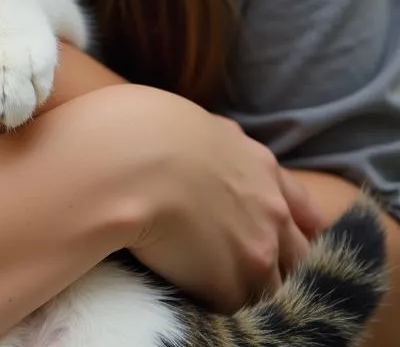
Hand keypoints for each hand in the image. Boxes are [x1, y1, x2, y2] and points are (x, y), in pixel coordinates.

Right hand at [76, 85, 321, 311]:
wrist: (124, 162)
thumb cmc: (143, 127)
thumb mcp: (195, 120)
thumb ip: (219, 140)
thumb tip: (213, 145)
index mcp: (261, 166)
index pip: (304, 211)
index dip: (296, 227)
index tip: (286, 238)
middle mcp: (270, 210)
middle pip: (300, 256)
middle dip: (281, 263)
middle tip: (245, 265)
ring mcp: (256, 251)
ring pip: (274, 289)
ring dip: (251, 289)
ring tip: (214, 283)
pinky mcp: (227, 286)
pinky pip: (233, 308)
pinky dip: (216, 303)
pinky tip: (193, 293)